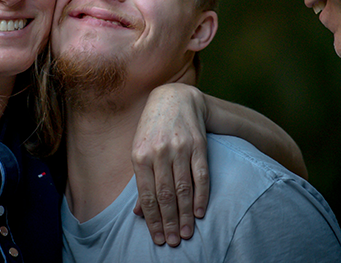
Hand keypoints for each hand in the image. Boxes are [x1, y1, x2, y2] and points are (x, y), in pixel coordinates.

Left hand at [131, 84, 209, 247]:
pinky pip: (201, 175)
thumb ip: (140, 180)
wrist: (174, 98)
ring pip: (183, 188)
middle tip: (174, 241)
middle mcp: (159, 152)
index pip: (147, 195)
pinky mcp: (198, 145)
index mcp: (140, 155)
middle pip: (166, 195)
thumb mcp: (139, 150)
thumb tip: (138, 213)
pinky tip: (201, 212)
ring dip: (186, 214)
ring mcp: (180, 148)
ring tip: (187, 233)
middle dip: (170, 222)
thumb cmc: (152, 129)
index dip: (153, 220)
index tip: (159, 238)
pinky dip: (201, 196)